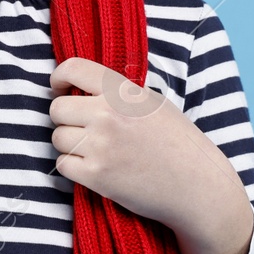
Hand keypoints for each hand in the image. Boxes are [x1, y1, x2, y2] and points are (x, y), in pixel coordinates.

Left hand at [48, 56, 253, 253]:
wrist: (197, 186)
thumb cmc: (179, 144)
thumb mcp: (153, 103)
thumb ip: (118, 94)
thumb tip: (81, 91)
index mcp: (123, 92)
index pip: (73, 68)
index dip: (59, 78)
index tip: (60, 89)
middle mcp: (108, 114)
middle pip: (57, 109)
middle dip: (65, 118)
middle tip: (82, 127)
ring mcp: (100, 146)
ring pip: (57, 138)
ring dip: (70, 144)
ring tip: (94, 150)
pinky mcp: (96, 176)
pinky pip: (62, 164)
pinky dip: (73, 167)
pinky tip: (93, 167)